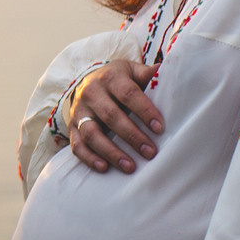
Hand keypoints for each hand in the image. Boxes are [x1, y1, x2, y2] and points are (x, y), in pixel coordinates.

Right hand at [68, 58, 162, 173]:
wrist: (88, 81)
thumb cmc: (118, 80)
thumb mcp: (132, 71)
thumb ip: (148, 74)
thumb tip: (167, 72)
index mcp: (110, 77)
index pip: (128, 94)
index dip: (144, 111)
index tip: (159, 128)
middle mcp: (91, 93)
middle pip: (110, 115)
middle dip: (132, 135)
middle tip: (150, 152)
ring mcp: (79, 111)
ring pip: (91, 133)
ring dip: (111, 152)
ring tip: (130, 167)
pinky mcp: (71, 127)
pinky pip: (77, 145)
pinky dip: (89, 158)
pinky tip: (104, 168)